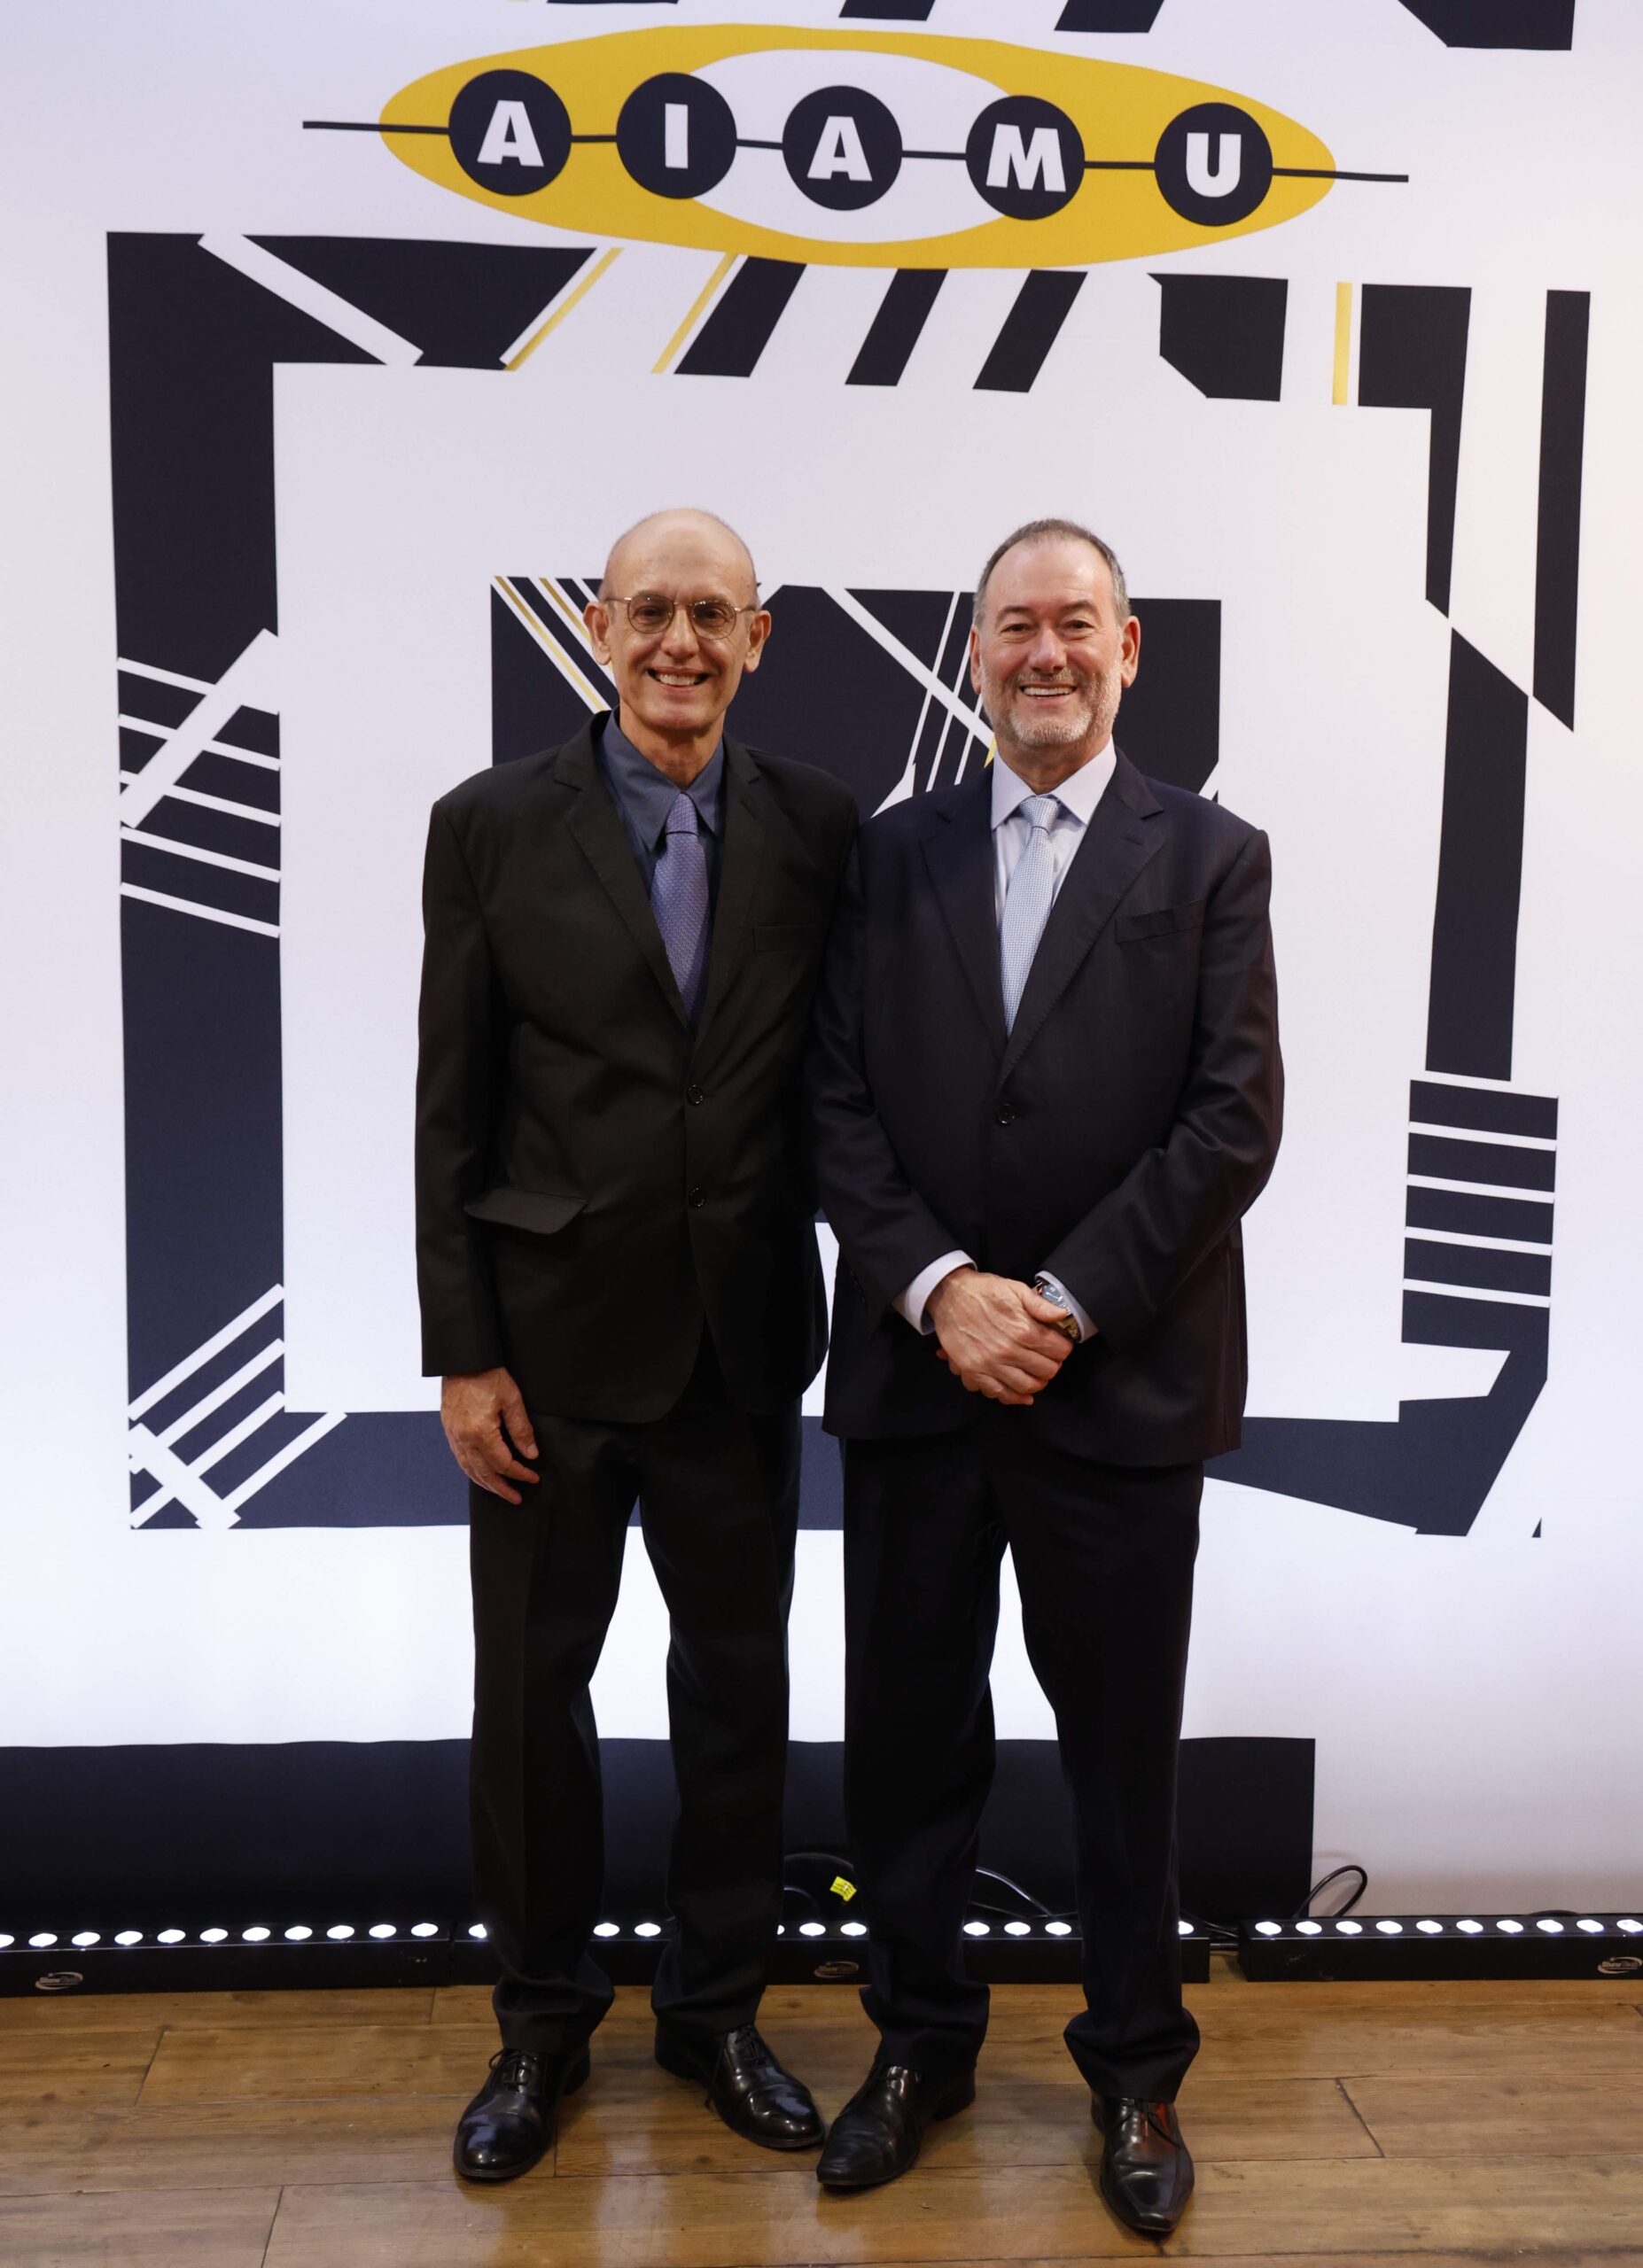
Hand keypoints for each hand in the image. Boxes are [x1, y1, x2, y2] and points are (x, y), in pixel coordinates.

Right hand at [441, 1367, 539, 1503]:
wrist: (462, 1359)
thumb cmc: (487, 1375)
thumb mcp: (512, 1400)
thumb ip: (522, 1430)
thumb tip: (531, 1454)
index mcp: (480, 1432)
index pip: (503, 1464)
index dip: (519, 1473)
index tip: (533, 1478)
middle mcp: (463, 1438)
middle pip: (484, 1473)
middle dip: (502, 1488)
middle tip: (517, 1498)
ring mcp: (453, 1435)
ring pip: (469, 1469)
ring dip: (485, 1484)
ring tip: (500, 1491)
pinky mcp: (449, 1429)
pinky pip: (460, 1458)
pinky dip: (472, 1471)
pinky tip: (481, 1473)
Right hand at [927, 1270, 1073, 1405]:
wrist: (949, 1296)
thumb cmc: (983, 1291)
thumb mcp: (1016, 1289)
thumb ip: (1041, 1304)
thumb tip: (1062, 1315)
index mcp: (1023, 1329)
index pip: (1059, 1350)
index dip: (1063, 1348)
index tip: (1060, 1346)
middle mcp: (1008, 1350)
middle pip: (1046, 1371)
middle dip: (1053, 1365)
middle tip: (1049, 1359)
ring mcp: (990, 1364)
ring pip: (1026, 1386)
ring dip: (1037, 1382)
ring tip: (1037, 1374)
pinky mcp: (974, 1372)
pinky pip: (999, 1394)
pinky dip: (1014, 1397)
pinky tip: (1022, 1394)